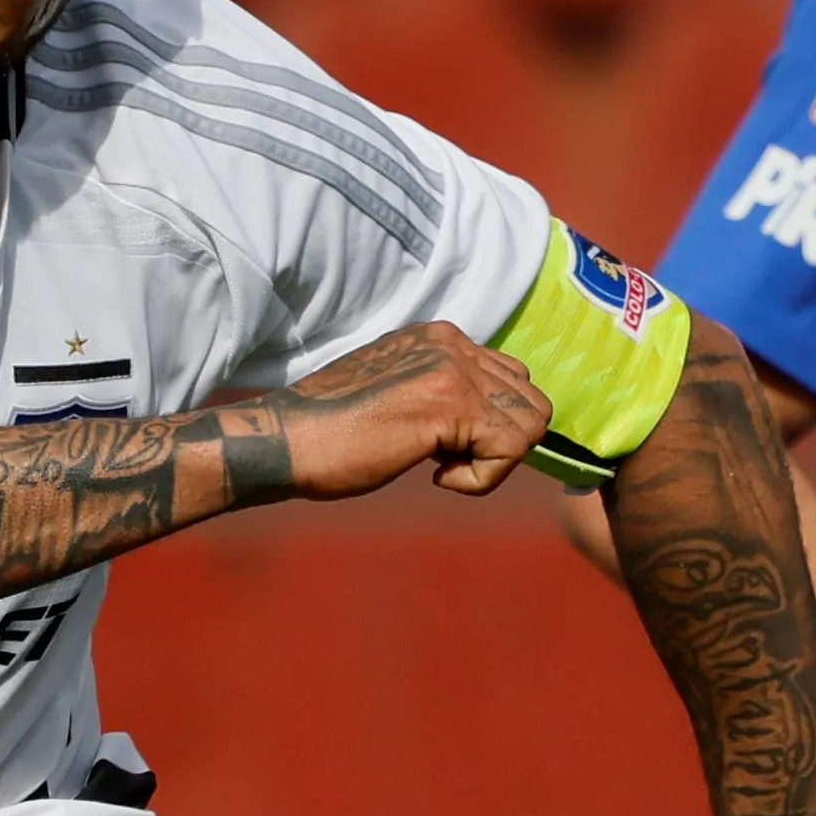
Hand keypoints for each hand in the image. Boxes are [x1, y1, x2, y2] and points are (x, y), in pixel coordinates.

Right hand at [262, 322, 551, 502]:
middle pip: (531, 400)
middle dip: (499, 443)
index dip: (489, 426)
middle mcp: (453, 344)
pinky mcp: (452, 405)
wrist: (284, 442)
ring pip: (531, 423)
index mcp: (438, 337)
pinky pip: (512, 449)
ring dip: (493, 461)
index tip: (442, 448)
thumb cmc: (325, 434)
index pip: (510, 379)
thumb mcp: (392, 394)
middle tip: (448, 461)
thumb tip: (476, 425)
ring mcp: (455, 370)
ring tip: (443, 469)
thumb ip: (435, 391)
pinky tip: (438, 478)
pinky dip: (483, 479)